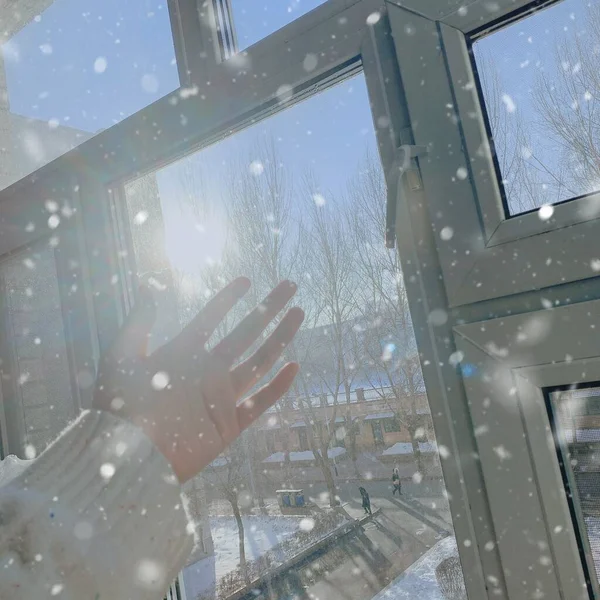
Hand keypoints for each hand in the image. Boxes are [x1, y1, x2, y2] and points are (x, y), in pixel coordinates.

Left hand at [93, 278, 303, 482]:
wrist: (127, 457)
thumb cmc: (120, 406)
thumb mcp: (122, 356)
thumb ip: (138, 322)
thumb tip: (149, 286)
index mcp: (183, 353)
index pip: (211, 317)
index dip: (227, 298)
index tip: (246, 280)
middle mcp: (207, 370)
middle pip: (246, 332)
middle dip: (268, 309)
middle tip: (289, 286)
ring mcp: (221, 396)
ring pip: (259, 361)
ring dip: (280, 337)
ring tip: (298, 313)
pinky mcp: (229, 424)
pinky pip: (260, 402)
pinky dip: (278, 387)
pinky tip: (294, 366)